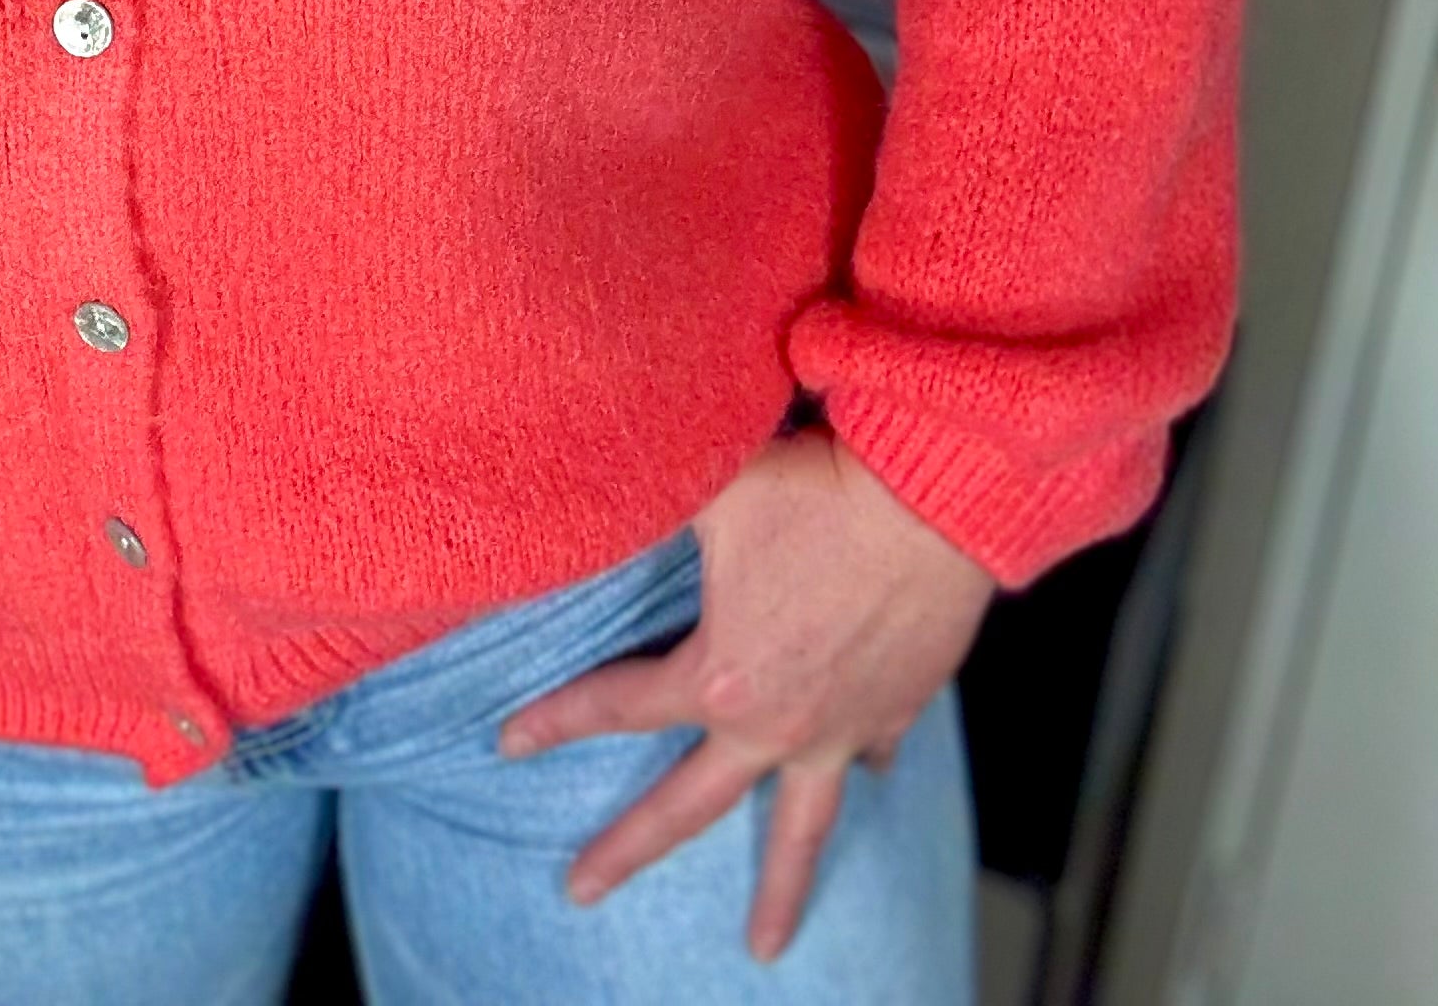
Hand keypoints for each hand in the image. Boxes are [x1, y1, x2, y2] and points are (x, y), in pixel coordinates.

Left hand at [495, 430, 995, 962]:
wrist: (930, 501)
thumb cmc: (815, 493)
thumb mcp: (710, 492)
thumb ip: (650, 506)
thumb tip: (587, 492)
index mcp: (719, 681)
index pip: (617, 708)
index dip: (555, 721)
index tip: (507, 743)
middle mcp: (775, 726)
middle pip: (687, 807)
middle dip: (627, 849)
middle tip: (579, 892)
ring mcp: (841, 730)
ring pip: (803, 831)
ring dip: (782, 890)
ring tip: (763, 946)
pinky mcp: (896, 712)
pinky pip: (870, 759)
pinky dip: (861, 769)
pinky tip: (858, 777)